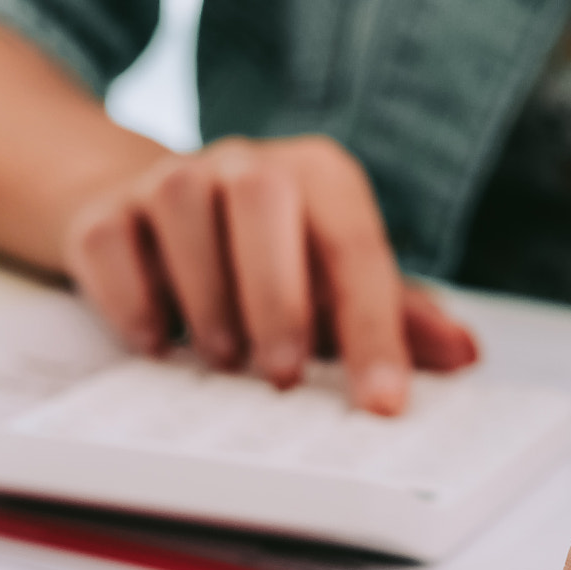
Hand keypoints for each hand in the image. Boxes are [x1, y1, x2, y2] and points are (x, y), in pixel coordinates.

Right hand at [62, 134, 478, 413]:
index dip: (375, 330)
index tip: (382, 403)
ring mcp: (170, 180)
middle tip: (281, 375)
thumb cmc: (270, 264)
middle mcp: (247, 164)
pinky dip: (133, 299)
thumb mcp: (338, 290)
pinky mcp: (105, 213)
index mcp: (319, 178)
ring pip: (183, 211)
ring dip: (205, 298)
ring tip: (223, 360)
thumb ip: (397, 320)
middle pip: (263, 201)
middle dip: (276, 296)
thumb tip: (465, 353)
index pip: (356, 247)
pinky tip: (156, 345)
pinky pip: (113, 244)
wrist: (156, 223)